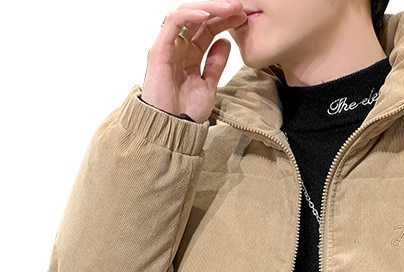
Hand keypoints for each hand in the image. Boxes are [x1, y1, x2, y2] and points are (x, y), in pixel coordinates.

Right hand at [141, 1, 247, 121]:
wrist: (173, 128)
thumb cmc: (187, 111)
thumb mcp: (209, 85)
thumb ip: (216, 64)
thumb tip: (225, 42)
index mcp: (190, 55)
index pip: (208, 29)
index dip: (225, 21)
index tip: (244, 17)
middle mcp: (178, 47)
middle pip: (199, 19)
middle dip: (220, 10)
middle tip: (240, 6)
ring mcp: (168, 46)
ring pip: (187, 15)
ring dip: (209, 8)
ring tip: (229, 8)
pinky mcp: (159, 49)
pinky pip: (173, 22)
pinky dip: (190, 15)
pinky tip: (208, 14)